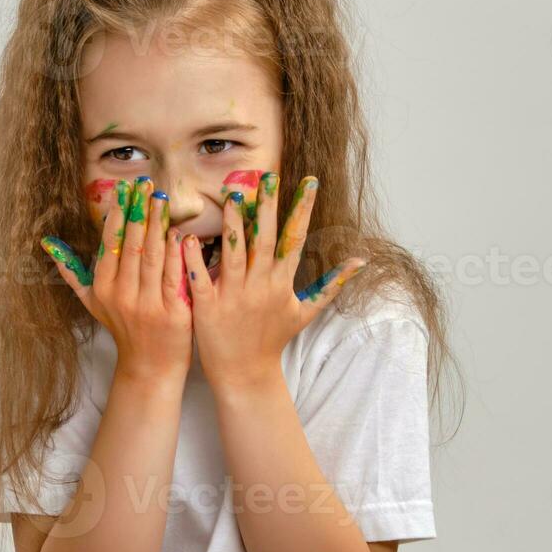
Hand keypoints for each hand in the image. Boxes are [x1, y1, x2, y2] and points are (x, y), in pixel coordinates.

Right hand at [41, 177, 192, 380]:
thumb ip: (72, 271)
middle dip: (139, 210)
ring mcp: (148, 304)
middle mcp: (122, 295)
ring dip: (158, 223)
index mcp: (103, 288)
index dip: (119, 215)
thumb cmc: (122, 328)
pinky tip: (179, 231)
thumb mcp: (92, 302)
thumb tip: (47, 243)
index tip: (125, 190)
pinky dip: (177, 252)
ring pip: (153, 255)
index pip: (111, 243)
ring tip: (162, 199)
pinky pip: (174, 275)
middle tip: (146, 184)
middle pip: (132, 244)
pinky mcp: (173, 313)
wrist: (149, 366)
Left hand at [183, 171, 365, 387]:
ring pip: (234, 254)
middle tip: (267, 176)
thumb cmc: (272, 340)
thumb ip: (331, 285)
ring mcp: (234, 296)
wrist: (245, 375)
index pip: (295, 238)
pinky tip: (189, 237)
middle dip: (267, 207)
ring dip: (233, 225)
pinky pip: (201, 278)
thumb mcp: (305, 312)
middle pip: (265, 239)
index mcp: (282, 283)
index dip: (303, 209)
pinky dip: (194, 259)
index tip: (309, 181)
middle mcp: (261, 286)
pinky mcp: (208, 307)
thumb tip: (362, 262)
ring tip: (231, 195)